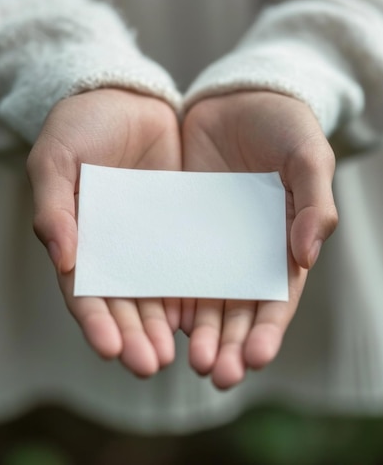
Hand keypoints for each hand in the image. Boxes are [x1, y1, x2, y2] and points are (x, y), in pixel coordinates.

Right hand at [27, 89, 181, 376]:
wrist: (124, 96)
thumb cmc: (80, 125)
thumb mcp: (57, 158)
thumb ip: (55, 205)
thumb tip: (64, 257)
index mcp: (80, 239)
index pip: (85, 291)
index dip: (96, 322)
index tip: (111, 349)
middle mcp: (116, 248)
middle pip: (125, 303)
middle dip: (136, 336)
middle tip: (153, 365)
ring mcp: (150, 239)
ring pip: (159, 292)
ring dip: (168, 326)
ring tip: (185, 354)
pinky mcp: (181, 224)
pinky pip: (189, 262)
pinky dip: (196, 290)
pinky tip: (209, 314)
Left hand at [181, 91, 337, 388]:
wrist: (237, 97)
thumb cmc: (283, 125)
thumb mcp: (307, 156)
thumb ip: (313, 202)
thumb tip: (307, 255)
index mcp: (282, 242)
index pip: (277, 297)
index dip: (268, 330)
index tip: (256, 358)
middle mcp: (244, 251)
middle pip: (237, 309)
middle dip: (229, 344)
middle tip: (214, 373)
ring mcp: (209, 241)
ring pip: (202, 296)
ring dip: (196, 332)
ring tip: (183, 358)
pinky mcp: (177, 225)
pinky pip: (169, 264)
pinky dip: (165, 293)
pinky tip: (156, 317)